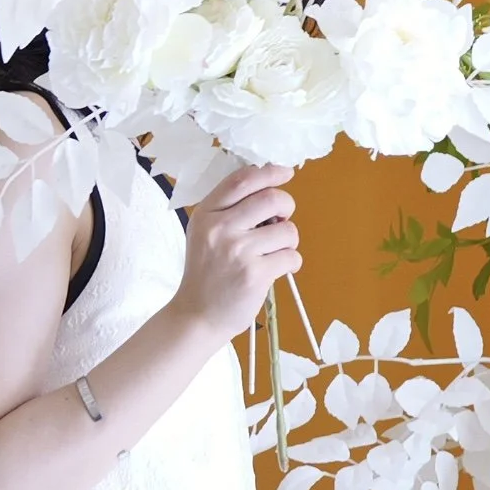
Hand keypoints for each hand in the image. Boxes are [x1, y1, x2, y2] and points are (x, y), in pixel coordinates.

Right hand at [170, 161, 299, 340]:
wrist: (197, 316)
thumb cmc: (206, 273)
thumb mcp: (205, 234)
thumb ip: (230, 211)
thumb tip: (273, 191)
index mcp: (206, 214)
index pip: (242, 180)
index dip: (270, 172)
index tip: (285, 172)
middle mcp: (220, 229)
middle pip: (271, 198)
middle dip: (287, 206)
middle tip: (281, 219)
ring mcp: (238, 251)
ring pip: (287, 230)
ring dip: (289, 241)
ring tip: (273, 252)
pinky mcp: (255, 274)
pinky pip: (292, 257)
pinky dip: (290, 263)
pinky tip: (274, 271)